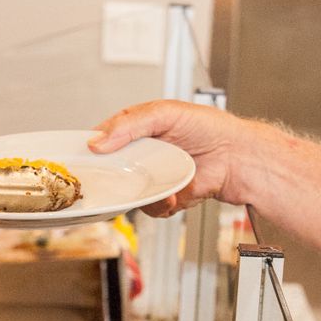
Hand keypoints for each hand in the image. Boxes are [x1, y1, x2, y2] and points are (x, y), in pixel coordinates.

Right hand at [89, 99, 258, 215]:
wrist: (237, 157)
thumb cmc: (208, 128)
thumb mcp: (164, 113)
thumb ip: (130, 124)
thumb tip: (98, 140)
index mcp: (137, 130)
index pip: (104, 139)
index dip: (91, 148)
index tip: (84, 156)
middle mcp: (142, 155)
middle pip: (112, 170)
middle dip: (112, 177)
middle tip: (118, 175)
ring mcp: (153, 177)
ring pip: (129, 192)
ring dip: (139, 192)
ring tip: (158, 183)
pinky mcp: (166, 197)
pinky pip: (150, 207)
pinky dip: (159, 204)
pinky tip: (173, 194)